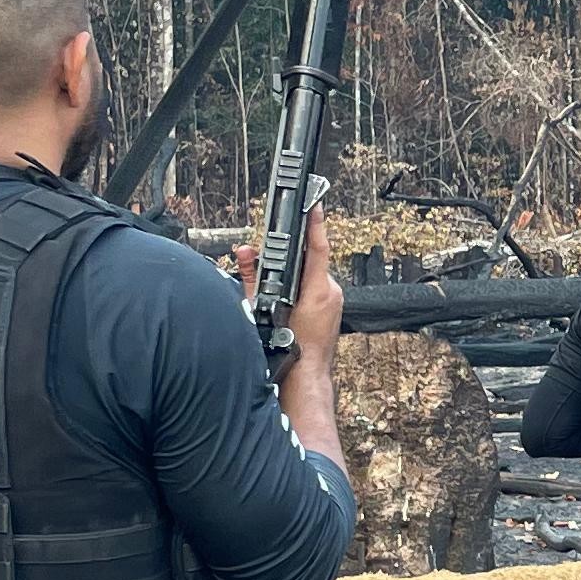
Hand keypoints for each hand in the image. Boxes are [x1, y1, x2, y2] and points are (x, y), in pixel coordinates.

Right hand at [233, 205, 345, 379]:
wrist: (304, 374)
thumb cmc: (285, 346)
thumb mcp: (260, 308)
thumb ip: (252, 277)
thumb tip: (246, 253)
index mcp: (317, 291)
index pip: (317, 248)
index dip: (316, 224)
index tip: (315, 206)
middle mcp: (330, 292)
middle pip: (310, 261)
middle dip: (292, 256)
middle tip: (279, 250)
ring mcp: (335, 299)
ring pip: (312, 275)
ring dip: (296, 275)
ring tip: (282, 285)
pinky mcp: (334, 306)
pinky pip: (317, 288)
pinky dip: (303, 288)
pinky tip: (292, 297)